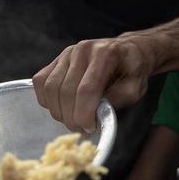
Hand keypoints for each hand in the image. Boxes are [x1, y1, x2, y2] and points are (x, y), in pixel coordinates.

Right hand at [34, 34, 161, 132]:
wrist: (127, 51)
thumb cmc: (132, 71)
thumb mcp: (137, 87)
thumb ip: (120, 99)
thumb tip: (97, 113)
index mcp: (105, 54)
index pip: (86, 89)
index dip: (84, 114)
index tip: (90, 128)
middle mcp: (83, 50)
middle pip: (66, 91)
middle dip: (71, 118)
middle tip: (82, 129)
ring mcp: (67, 52)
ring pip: (50, 88)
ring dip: (58, 111)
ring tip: (73, 120)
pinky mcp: (57, 58)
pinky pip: (41, 81)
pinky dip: (46, 100)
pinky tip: (61, 107)